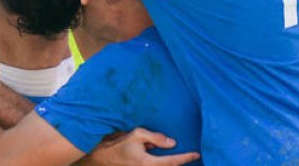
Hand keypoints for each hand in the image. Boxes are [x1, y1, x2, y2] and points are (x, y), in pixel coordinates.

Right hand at [81, 128, 199, 165]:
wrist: (101, 158)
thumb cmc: (118, 144)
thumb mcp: (137, 135)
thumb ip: (155, 138)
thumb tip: (173, 143)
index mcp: (147, 162)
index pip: (172, 161)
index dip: (185, 158)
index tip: (197, 154)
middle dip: (181, 161)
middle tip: (193, 155)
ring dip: (172, 162)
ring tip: (182, 156)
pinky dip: (164, 163)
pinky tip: (167, 156)